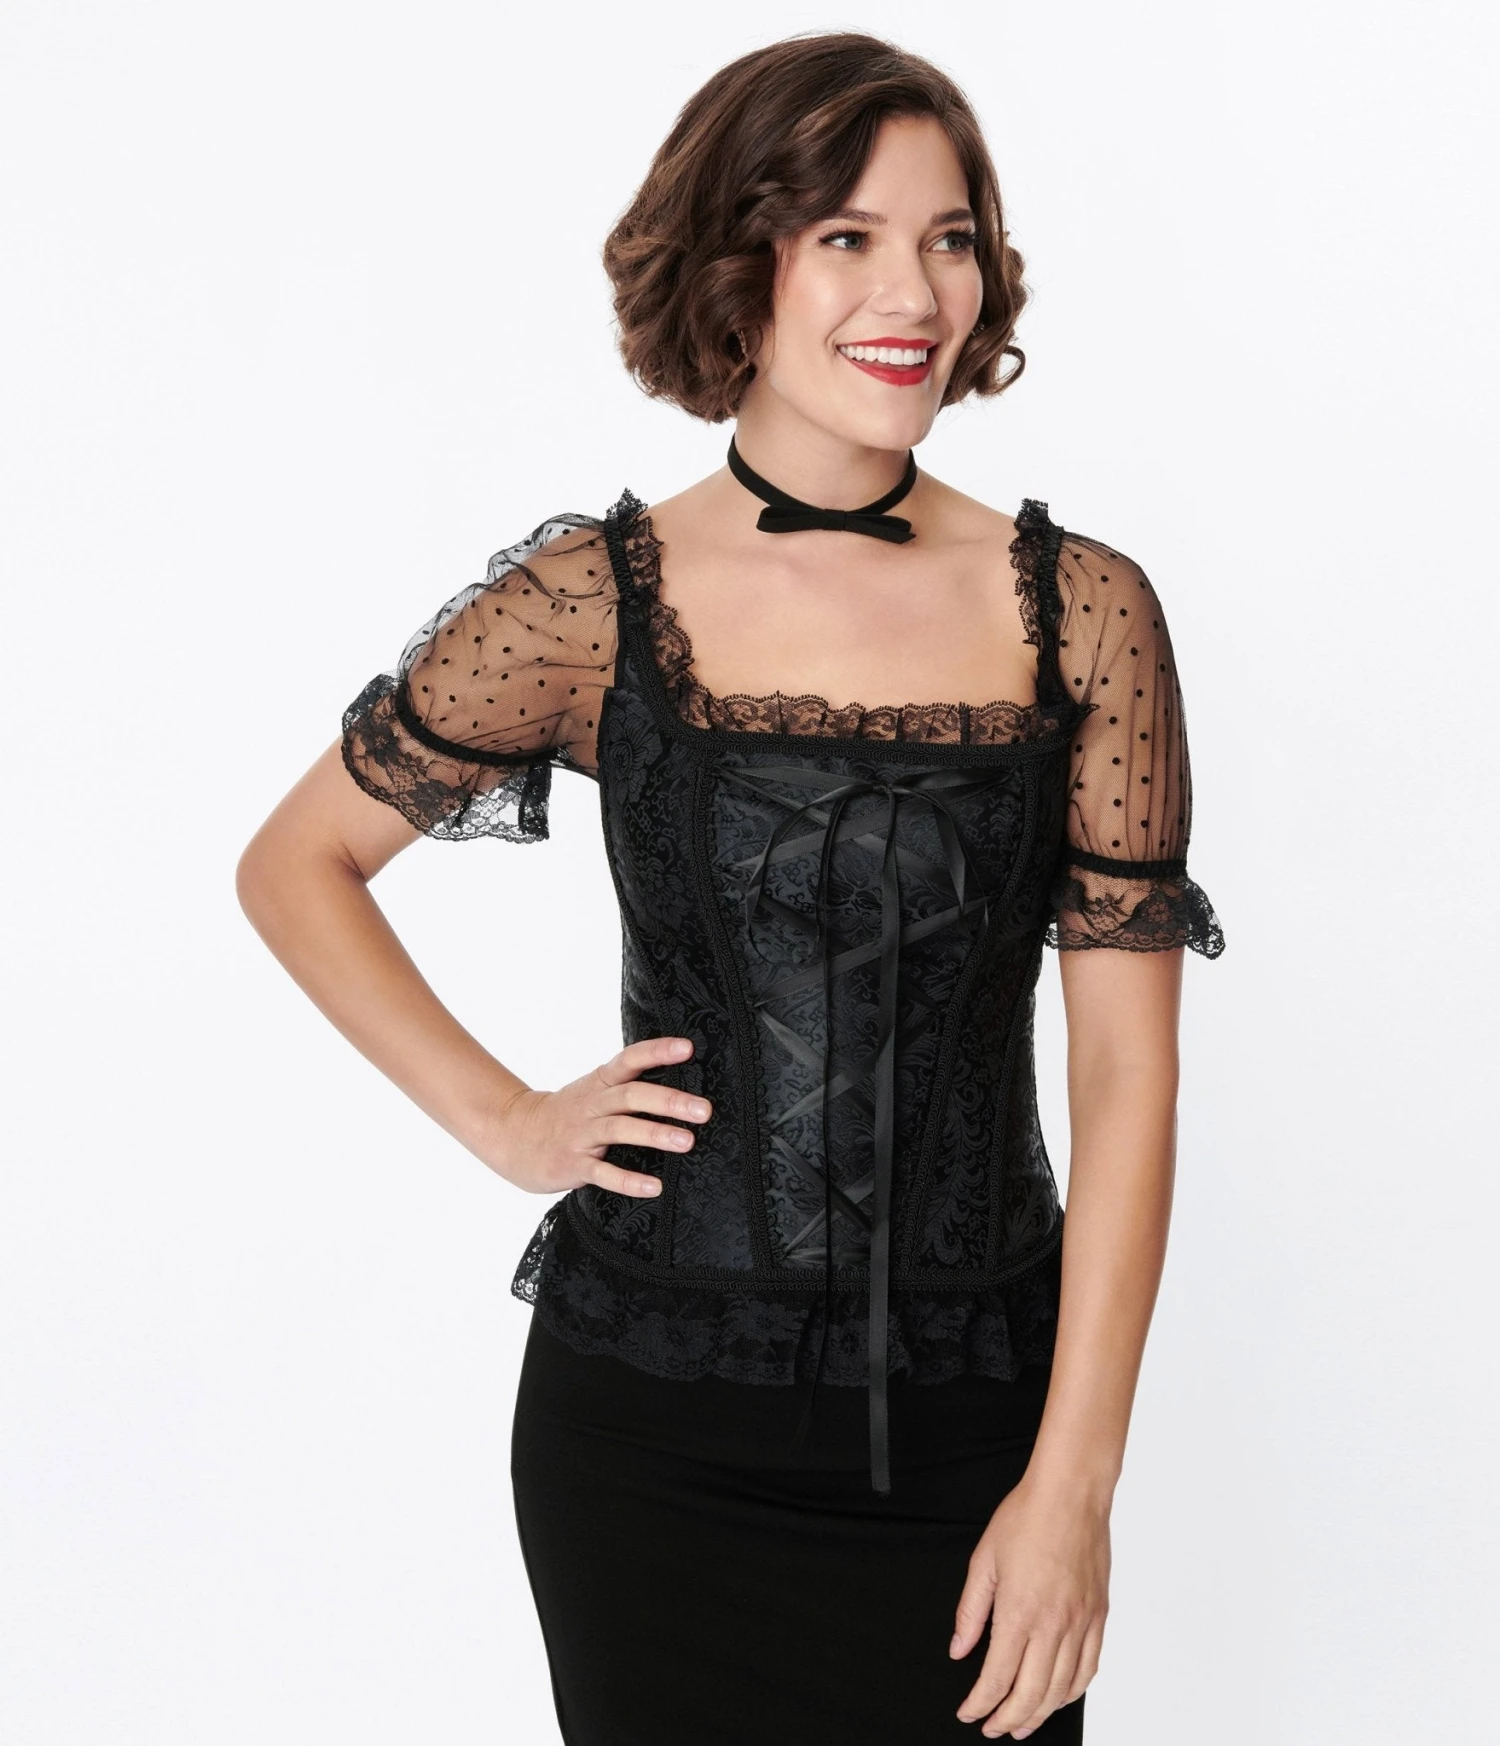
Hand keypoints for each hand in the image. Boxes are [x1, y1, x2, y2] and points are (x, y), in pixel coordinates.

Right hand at [486, 1035, 710, 1198]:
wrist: (513, 1135)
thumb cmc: (568, 1113)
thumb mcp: (594, 1090)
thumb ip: (628, 1085)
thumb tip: (680, 1084)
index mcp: (600, 1082)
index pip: (629, 1059)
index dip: (657, 1051)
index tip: (687, 1048)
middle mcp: (592, 1104)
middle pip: (631, 1095)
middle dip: (669, 1100)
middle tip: (704, 1109)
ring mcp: (581, 1134)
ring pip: (620, 1129)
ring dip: (654, 1134)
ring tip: (687, 1141)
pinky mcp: (573, 1164)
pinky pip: (603, 1173)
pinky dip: (628, 1181)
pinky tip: (653, 1187)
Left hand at [950, 1474, 1109, 1737]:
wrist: (1071, 1493)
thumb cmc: (1027, 1517)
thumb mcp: (983, 1560)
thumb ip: (970, 1612)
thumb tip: (959, 1649)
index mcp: (1019, 1612)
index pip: (997, 1678)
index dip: (980, 1704)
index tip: (968, 1712)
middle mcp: (1054, 1625)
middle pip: (1031, 1695)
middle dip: (1007, 1720)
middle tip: (992, 1727)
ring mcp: (1081, 1623)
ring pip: (1062, 1690)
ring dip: (1040, 1714)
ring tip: (1022, 1721)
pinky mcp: (1099, 1616)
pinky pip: (1089, 1668)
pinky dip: (1072, 1692)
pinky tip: (1059, 1696)